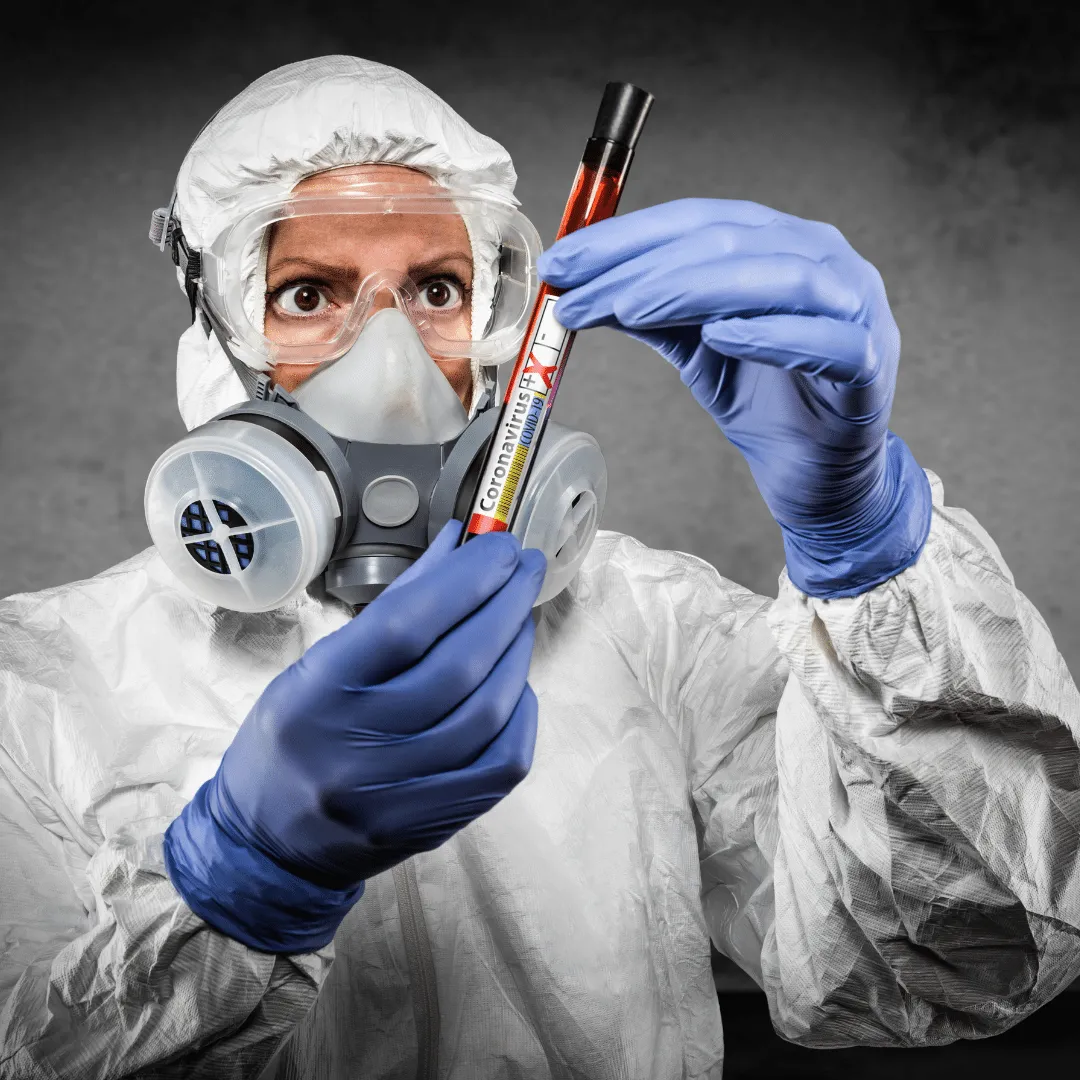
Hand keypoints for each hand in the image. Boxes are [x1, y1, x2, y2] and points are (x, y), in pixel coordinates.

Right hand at [164, 522, 544, 951]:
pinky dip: (520, 712)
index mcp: (319, 693)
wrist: (270, 843)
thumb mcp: (321, 664)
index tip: (499, 546)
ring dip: (516, 652)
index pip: (405, 625)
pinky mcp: (433, 823)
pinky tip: (516, 683)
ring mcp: (399, 792)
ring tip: (520, 619)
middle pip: (457, 664)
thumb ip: (395, 605)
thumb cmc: (294, 737)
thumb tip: (457, 546)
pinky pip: (503, 761)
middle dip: (505, 604)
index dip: (464, 578)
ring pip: (487, 710)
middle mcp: (358, 746)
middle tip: (524, 568)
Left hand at [538, 199, 931, 597]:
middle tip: (580, 290)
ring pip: (779, 278)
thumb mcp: (695, 350)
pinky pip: (827, 341)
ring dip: (695, 290)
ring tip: (631, 308)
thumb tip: (581, 288)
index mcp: (779, 244)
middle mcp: (822, 261)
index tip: (565, 263)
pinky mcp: (870, 364)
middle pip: (729, 243)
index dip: (626, 237)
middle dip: (643, 265)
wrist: (820, 474)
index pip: (698, 221)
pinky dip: (771, 334)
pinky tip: (721, 336)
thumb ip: (652, 314)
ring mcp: (855, 308)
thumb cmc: (767, 403)